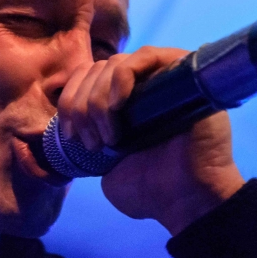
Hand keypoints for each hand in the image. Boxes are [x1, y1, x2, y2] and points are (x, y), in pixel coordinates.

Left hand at [56, 46, 245, 235]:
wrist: (187, 202)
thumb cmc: (151, 191)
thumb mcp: (106, 169)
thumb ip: (92, 141)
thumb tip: (76, 129)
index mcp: (123, 103)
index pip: (84, 78)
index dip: (69, 101)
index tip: (69, 135)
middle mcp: (142, 84)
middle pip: (96, 70)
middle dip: (82, 106)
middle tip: (92, 143)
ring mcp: (163, 75)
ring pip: (115, 64)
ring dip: (99, 99)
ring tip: (110, 137)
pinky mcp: (183, 71)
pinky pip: (146, 55)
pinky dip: (123, 76)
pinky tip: (118, 105)